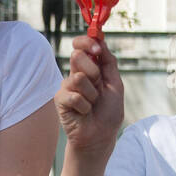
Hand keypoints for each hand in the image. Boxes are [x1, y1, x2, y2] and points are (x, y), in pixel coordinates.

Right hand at [55, 36, 122, 154]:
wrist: (100, 136)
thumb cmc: (109, 112)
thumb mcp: (115, 83)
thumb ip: (108, 61)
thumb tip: (100, 39)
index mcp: (90, 67)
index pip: (81, 45)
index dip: (87, 42)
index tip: (97, 48)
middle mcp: (76, 73)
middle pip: (77, 55)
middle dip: (93, 71)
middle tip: (98, 87)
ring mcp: (67, 86)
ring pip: (79, 78)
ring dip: (92, 94)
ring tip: (92, 104)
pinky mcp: (60, 99)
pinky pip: (74, 96)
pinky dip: (85, 106)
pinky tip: (84, 113)